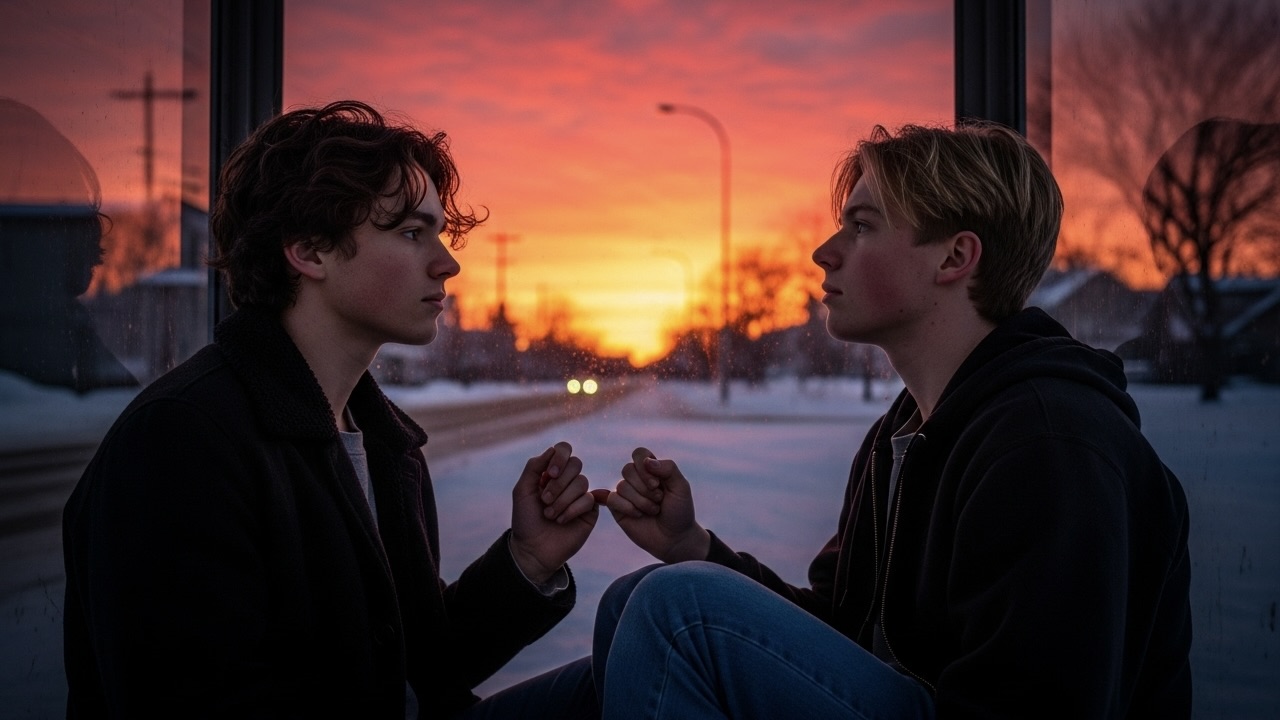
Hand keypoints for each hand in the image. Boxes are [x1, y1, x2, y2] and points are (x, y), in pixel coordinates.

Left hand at [510, 442, 598, 584]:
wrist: (532, 549)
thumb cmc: (525, 520)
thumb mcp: (522, 490)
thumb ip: (534, 466)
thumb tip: (552, 450)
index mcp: (551, 472)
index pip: (563, 450)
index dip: (560, 458)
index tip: (548, 474)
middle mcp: (567, 481)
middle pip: (575, 464)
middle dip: (559, 483)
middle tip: (545, 500)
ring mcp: (580, 495)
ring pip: (582, 482)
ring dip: (562, 499)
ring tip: (550, 515)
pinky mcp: (589, 511)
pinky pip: (589, 499)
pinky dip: (572, 510)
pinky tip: (561, 521)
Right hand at [605, 447, 709, 563]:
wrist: (675, 538)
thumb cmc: (680, 511)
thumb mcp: (681, 487)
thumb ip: (668, 468)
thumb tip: (647, 461)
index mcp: (652, 469)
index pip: (639, 454)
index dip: (644, 466)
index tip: (657, 483)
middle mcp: (636, 479)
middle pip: (628, 470)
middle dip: (645, 488)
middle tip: (659, 499)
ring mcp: (626, 493)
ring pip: (622, 486)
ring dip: (641, 501)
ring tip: (654, 510)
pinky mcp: (617, 509)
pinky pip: (612, 499)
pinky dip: (628, 507)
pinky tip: (639, 515)